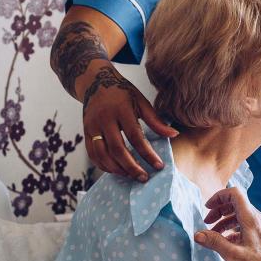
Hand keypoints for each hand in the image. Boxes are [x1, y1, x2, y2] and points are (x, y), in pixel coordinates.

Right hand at [83, 63, 178, 180]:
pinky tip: (117, 170)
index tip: (159, 166)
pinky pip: (93, 154)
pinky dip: (104, 165)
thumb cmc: (122, 92)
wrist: (94, 82)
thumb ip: (156, 120)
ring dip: (117, 169)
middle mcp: (104, 119)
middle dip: (132, 167)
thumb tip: (174, 135)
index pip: (135, 136)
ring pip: (103, 154)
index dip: (147, 153)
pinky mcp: (85, 132)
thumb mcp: (141, 102)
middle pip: (117, 149)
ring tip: (132, 176)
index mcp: (121, 110)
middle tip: (144, 178)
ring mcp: (92, 127)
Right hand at [195, 187, 260, 260]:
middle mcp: (258, 219)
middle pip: (236, 203)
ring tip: (214, 233)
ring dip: (225, 220)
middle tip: (207, 221)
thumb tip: (197, 235)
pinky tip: (226, 241)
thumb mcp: (232, 254)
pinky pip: (246, 224)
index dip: (219, 196)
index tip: (208, 207)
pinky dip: (233, 228)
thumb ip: (214, 242)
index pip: (235, 194)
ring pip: (241, 214)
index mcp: (251, 218)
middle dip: (219, 210)